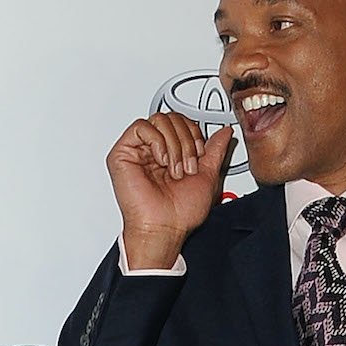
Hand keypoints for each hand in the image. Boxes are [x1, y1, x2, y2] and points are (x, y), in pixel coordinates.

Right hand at [106, 114, 233, 269]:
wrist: (165, 228)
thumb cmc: (180, 213)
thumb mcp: (208, 176)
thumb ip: (215, 151)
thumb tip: (224, 132)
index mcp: (171, 154)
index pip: (182, 122)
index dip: (195, 133)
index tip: (199, 155)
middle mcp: (153, 151)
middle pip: (171, 118)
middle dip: (186, 140)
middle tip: (187, 167)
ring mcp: (137, 151)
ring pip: (159, 120)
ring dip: (174, 144)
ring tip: (173, 168)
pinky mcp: (122, 154)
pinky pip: (141, 127)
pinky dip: (157, 141)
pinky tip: (161, 160)